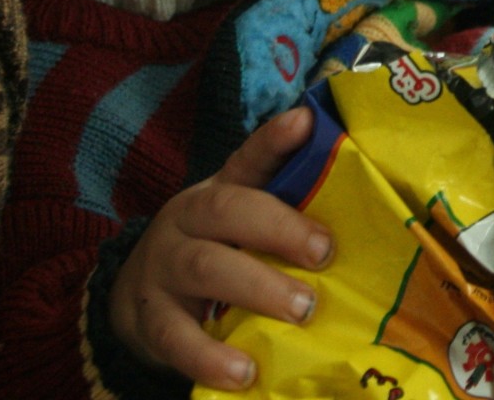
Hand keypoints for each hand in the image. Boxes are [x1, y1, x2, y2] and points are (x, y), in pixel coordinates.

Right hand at [109, 106, 333, 389]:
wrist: (136, 299)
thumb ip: (288, 205)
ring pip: (205, 269)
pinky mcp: (150, 321)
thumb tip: (357, 187)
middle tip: (324, 253)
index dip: (275, 140)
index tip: (306, 121)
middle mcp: (187, 221)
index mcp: (217, 192)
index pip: (248, 159)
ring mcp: (164, 269)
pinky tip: (244, 372)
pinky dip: (210, 356)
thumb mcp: (240, 223)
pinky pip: (176, 337)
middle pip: (227, 210)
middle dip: (279, 228)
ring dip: (258, 288)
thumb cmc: (214, 252)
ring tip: (302, 311)